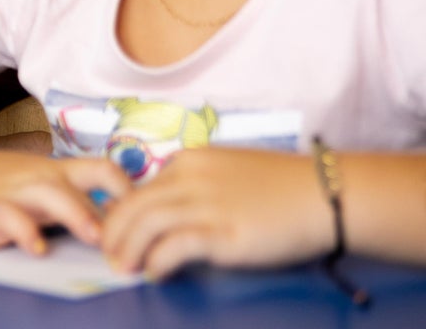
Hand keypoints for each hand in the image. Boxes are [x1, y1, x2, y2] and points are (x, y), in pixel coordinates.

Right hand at [0, 149, 131, 253]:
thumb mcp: (34, 186)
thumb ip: (69, 202)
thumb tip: (120, 229)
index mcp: (57, 173)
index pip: (104, 171)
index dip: (131, 192)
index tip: (148, 220)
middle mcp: (40, 179)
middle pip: (84, 182)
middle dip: (111, 210)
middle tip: (131, 240)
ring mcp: (13, 193)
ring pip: (51, 194)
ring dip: (76, 214)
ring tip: (93, 238)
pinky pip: (7, 217)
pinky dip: (23, 230)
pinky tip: (35, 248)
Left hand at [102, 147, 333, 278]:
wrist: (326, 195)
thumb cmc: (283, 188)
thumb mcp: (229, 173)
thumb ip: (198, 187)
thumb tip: (174, 214)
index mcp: (189, 162)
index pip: (140, 188)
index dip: (123, 214)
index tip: (117, 233)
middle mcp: (190, 179)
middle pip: (133, 205)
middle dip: (113, 232)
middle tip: (109, 255)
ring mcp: (206, 205)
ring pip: (146, 223)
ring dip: (127, 249)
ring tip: (124, 268)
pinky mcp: (224, 232)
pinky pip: (175, 246)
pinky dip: (157, 261)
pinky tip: (156, 274)